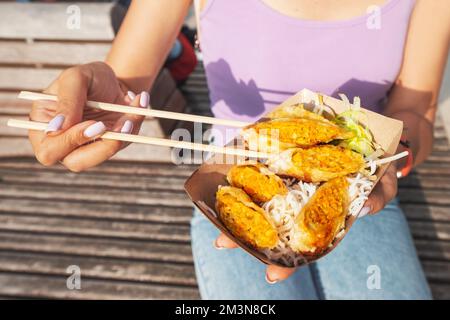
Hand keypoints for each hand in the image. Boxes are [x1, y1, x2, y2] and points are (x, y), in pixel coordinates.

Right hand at [29, 62, 147, 171]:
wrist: (112, 78)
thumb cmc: (87, 77)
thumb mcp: (75, 78)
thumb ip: (66, 101)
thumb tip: (54, 129)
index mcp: (43, 128)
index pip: (49, 151)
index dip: (70, 142)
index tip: (93, 124)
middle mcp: (64, 143)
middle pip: (76, 163)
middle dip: (101, 147)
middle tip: (120, 127)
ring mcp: (88, 147)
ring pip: (104, 155)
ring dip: (123, 135)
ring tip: (131, 112)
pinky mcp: (110, 145)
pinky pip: (124, 142)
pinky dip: (134, 124)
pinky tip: (139, 102)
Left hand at [213, 164, 397, 282]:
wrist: (363, 134)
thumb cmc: (373, 167)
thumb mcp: (383, 182)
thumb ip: (379, 195)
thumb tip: (368, 207)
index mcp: (319, 217)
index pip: (299, 246)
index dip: (286, 263)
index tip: (271, 275)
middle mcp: (299, 201)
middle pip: (268, 223)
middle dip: (245, 235)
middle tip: (223, 243)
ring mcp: (287, 179)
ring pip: (258, 196)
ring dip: (236, 203)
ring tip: (216, 210)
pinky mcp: (280, 154)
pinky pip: (260, 161)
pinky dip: (244, 164)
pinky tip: (226, 168)